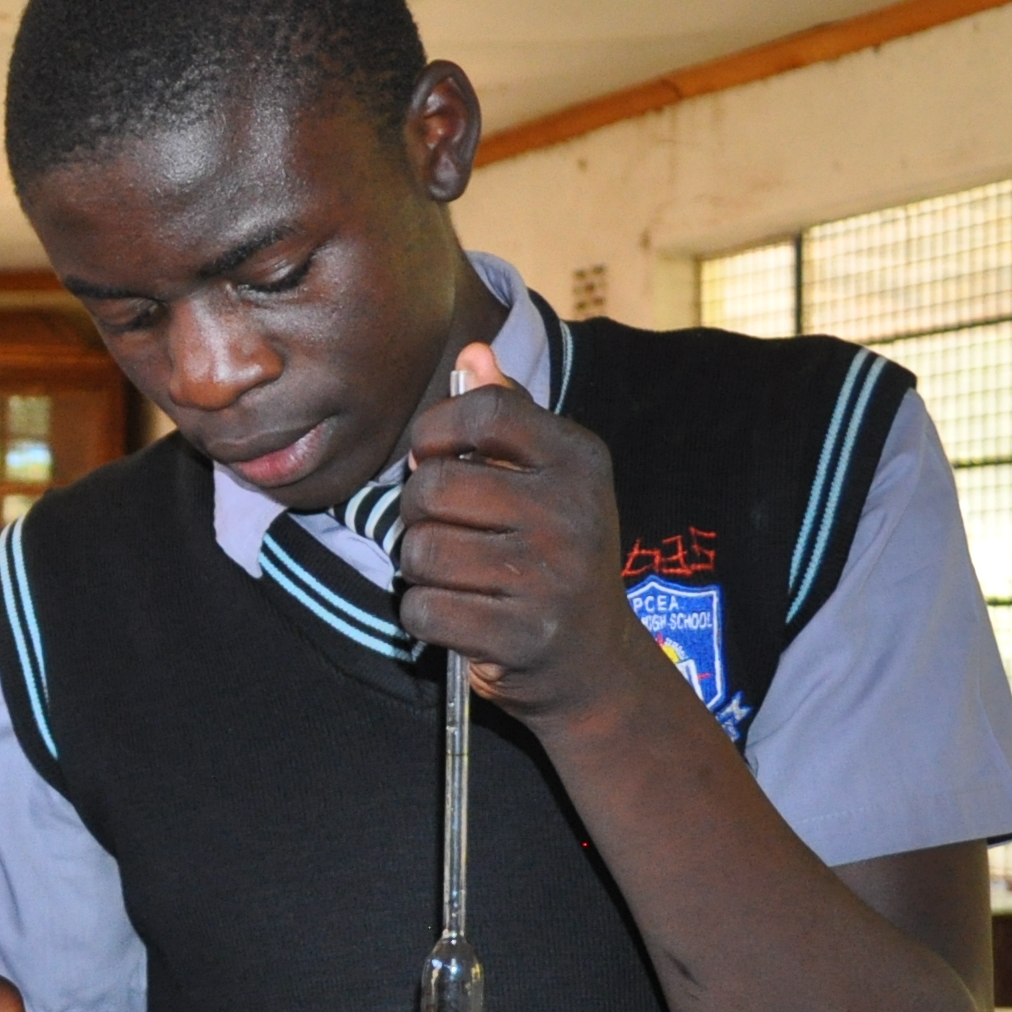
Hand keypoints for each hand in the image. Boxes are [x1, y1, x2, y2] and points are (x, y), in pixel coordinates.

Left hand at [392, 342, 671, 728]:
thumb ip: (508, 416)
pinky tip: (457, 614)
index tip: (430, 455)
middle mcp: (572, 514)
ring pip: (420, 553)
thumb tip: (472, 351)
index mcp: (580, 460)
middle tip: (439, 527)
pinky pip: (424, 610)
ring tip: (454, 573)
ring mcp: (550, 578)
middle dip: (417, 511)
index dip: (435, 431)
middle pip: (432, 489)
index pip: (483, 412)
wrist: (595, 661)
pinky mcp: (522, 635)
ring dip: (419, 568)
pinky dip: (425, 615)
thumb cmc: (554, 555)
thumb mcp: (549, 478)